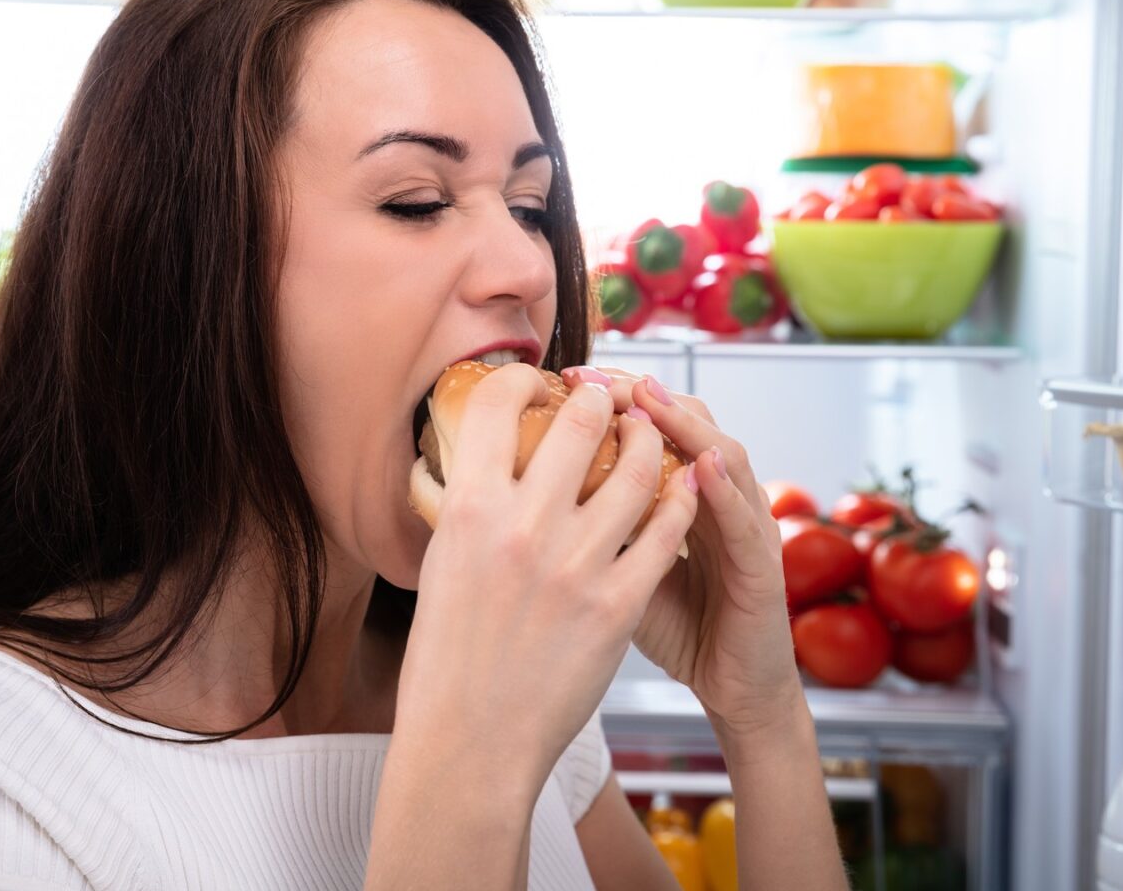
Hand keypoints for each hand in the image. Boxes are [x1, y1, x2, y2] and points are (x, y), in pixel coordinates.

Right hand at [394, 363, 699, 794]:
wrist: (471, 742)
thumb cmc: (447, 661)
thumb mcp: (441, 566)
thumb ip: (468, 510)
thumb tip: (484, 465)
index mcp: (467, 510)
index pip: (497, 406)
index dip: (524, 379)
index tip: (542, 382)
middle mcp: (521, 527)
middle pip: (579, 424)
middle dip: (601, 399)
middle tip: (610, 398)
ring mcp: (574, 565)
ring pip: (637, 469)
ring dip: (651, 441)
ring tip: (652, 437)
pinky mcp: (617, 604)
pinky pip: (664, 531)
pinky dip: (679, 501)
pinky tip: (681, 491)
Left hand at [560, 366, 802, 744]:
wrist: (733, 689)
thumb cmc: (676, 627)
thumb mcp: (618, 567)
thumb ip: (588, 524)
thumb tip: (514, 494)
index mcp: (678, 491)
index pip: (649, 421)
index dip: (611, 396)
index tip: (563, 378)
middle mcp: (717, 495)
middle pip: (684, 420)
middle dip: (639, 393)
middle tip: (595, 376)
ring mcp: (746, 525)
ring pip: (721, 453)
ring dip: (683, 422)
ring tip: (646, 398)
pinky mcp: (763, 567)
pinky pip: (744, 520)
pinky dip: (722, 488)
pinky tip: (699, 465)